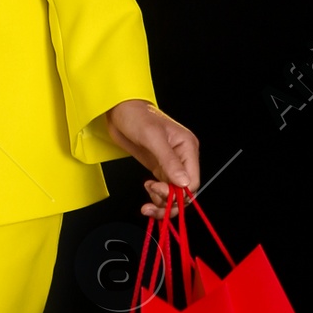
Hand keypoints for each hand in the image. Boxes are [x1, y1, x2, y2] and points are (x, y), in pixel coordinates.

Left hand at [102, 99, 200, 217]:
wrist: (119, 111)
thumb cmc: (136, 116)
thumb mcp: (152, 137)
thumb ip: (168, 161)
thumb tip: (183, 182)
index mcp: (187, 147)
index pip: (192, 181)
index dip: (178, 193)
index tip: (159, 191)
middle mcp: (182, 157)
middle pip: (184, 191)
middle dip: (169, 201)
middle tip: (151, 201)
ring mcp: (170, 164)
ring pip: (174, 193)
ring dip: (161, 202)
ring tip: (147, 202)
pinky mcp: (159, 167)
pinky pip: (164, 189)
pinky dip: (156, 195)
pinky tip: (147, 189)